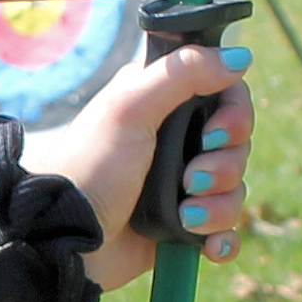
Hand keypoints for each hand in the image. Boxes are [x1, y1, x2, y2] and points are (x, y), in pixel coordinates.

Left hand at [21, 43, 259, 289]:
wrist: (63, 237)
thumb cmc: (89, 167)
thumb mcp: (130, 108)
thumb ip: (182, 73)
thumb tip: (239, 57)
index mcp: (162, 101)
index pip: (226, 94)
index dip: (234, 113)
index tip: (216, 131)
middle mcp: (175, 139)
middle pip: (236, 144)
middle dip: (224, 165)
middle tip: (191, 179)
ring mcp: (180, 183)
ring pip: (233, 189)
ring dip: (219, 205)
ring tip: (186, 216)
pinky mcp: (181, 224)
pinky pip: (224, 229)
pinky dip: (221, 238)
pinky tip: (207, 245)